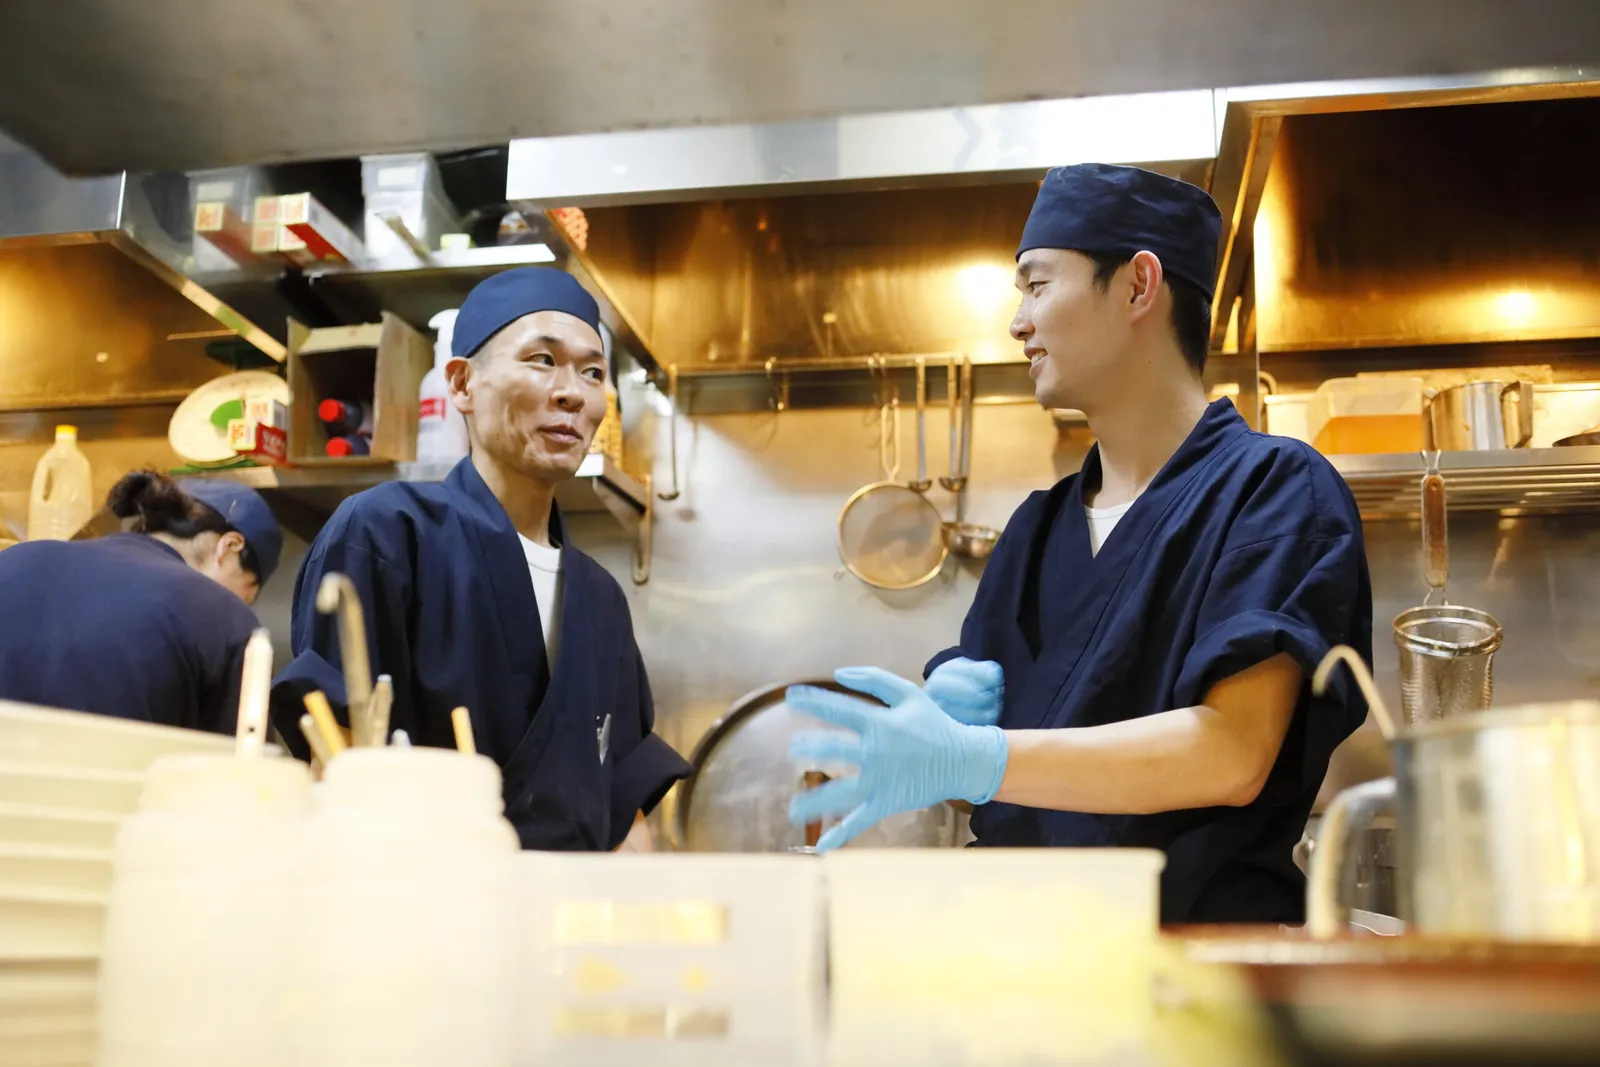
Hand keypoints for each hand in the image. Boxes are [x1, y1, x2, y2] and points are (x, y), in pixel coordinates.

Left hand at [786, 667, 1007, 850]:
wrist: (964, 760)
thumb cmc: (934, 724)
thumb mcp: (908, 693)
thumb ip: (874, 680)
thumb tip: (840, 673)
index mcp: (880, 723)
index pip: (839, 710)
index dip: (813, 701)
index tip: (791, 697)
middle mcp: (876, 752)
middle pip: (834, 750)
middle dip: (809, 748)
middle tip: (792, 749)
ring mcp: (880, 780)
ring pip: (840, 792)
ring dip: (815, 801)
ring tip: (793, 809)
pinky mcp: (887, 802)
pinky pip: (860, 820)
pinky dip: (841, 834)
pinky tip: (821, 847)